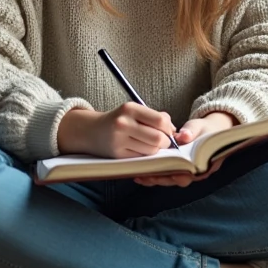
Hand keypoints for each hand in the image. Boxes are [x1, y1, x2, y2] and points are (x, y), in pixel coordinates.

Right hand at [57, 104, 177, 158]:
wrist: (92, 131)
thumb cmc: (119, 120)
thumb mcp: (134, 111)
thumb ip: (155, 117)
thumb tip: (176, 132)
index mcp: (130, 108)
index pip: (160, 120)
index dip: (169, 129)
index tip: (168, 131)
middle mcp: (123, 123)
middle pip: (158, 138)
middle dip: (165, 142)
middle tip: (162, 142)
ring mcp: (119, 139)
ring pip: (151, 150)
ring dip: (155, 150)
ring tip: (149, 145)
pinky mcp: (117, 154)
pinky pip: (141, 158)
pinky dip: (145, 155)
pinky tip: (139, 149)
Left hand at [134, 111, 237, 187]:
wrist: (212, 131)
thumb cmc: (206, 130)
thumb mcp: (200, 127)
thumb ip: (192, 131)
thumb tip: (184, 136)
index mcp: (206, 164)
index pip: (190, 174)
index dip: (176, 174)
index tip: (162, 170)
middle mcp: (197, 173)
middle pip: (177, 180)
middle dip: (160, 178)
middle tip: (144, 175)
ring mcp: (188, 173)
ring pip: (170, 180)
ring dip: (154, 178)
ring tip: (139, 174)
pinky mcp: (179, 171)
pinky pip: (167, 175)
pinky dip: (155, 174)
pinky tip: (141, 172)